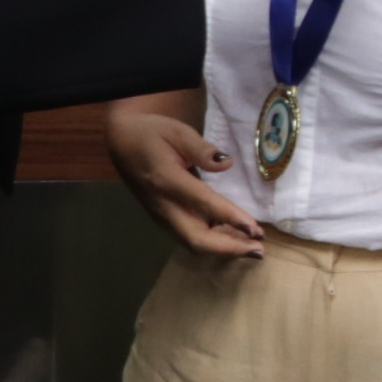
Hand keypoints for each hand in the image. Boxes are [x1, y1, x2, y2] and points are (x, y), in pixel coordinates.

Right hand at [104, 102, 263, 257]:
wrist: (122, 144)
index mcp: (166, 179)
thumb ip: (200, 148)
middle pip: (196, 238)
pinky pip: (190, 238)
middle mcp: (163, 205)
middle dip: (229, 249)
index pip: (203, 203)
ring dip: (224, 250)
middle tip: (259, 250)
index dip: (231, 218)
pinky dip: (214, 244)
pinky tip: (234, 239)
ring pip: (193, 243)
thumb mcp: (177, 131)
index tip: (255, 229)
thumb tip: (226, 163)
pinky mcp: (164, 220)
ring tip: (252, 249)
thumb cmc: (152, 134)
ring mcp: (162, 216)